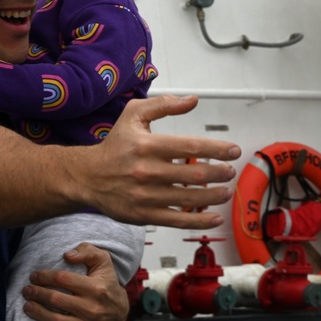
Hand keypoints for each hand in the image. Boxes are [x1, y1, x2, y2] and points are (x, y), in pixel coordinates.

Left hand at [22, 243, 128, 320]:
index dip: (45, 276)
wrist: (120, 311)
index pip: (63, 279)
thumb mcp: (103, 260)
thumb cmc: (107, 282)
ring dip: (38, 313)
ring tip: (27, 306)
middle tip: (26, 290)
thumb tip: (67, 256)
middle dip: (37, 294)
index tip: (34, 276)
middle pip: (56, 300)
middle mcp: (92, 308)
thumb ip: (86, 252)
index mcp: (96, 287)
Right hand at [69, 95, 239, 229]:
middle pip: (194, 174)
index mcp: (147, 145)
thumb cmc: (114, 145)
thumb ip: (162, 105)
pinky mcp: (144, 214)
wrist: (87, 177)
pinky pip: (177, 220)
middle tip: (230, 171)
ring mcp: (146, 195)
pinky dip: (199, 220)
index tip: (233, 150)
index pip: (190, 147)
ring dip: (214, 195)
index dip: (217, 149)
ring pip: (189, 198)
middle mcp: (147, 171)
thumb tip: (192, 100)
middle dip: (219, 172)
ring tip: (226, 190)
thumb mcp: (133, 115)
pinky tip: (214, 217)